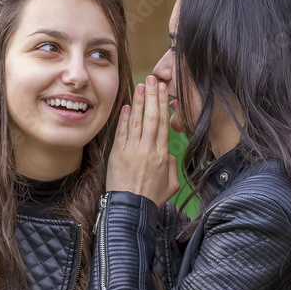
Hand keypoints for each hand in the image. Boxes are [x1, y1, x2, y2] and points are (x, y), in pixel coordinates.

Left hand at [106, 75, 179, 206]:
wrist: (131, 210)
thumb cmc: (151, 199)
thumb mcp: (171, 185)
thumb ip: (172, 166)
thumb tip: (168, 154)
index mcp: (163, 155)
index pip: (164, 124)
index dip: (163, 105)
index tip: (163, 90)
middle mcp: (148, 149)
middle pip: (152, 117)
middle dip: (152, 96)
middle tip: (153, 79)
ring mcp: (132, 151)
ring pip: (137, 121)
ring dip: (139, 102)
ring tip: (141, 85)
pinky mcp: (118, 155)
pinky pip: (122, 132)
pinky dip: (124, 118)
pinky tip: (127, 106)